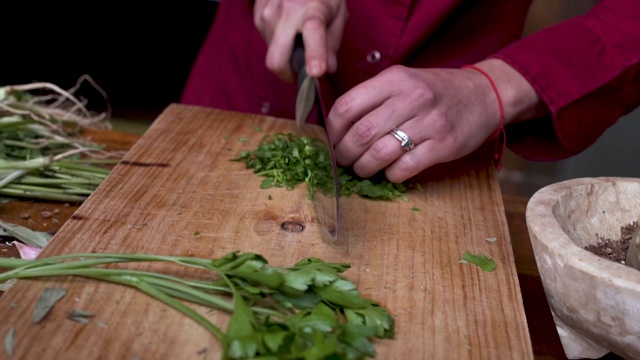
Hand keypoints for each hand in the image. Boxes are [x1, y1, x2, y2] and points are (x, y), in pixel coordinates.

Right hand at [254, 0, 348, 81]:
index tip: (316, 72)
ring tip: (296, 35)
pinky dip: (277, 42)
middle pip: (276, 59)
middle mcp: (286, 12)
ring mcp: (267, 13)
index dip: (315, 54)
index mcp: (313, 10)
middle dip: (286, 73)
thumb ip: (333, 43)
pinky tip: (286, 27)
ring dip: (284, 53)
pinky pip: (266, 40)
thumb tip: (327, 69)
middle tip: (300, 69)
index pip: (313, 33)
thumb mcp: (338, 14)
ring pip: (271, 52)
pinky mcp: (257, 15)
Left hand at [327, 59, 541, 182]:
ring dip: (364, 168)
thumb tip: (337, 129)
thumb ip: (373, 98)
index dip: (333, 130)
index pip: (347, 106)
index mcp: (394, 79)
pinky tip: (390, 172)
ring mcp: (430, 122)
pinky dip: (391, 175)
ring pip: (380, 153)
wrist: (484, 94)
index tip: (333, 142)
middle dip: (345, 154)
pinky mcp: (444, 145)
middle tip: (344, 161)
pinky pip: (406, 167)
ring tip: (362, 170)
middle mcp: (411, 98)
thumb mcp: (403, 81)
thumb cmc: (435, 91)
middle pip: (361, 133)